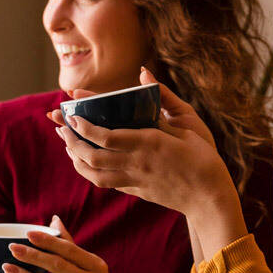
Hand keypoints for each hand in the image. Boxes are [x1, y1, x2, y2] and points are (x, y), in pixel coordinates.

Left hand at [5, 215, 113, 272]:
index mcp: (95, 266)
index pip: (70, 250)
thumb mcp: (91, 264)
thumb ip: (70, 245)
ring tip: (7, 267)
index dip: (49, 242)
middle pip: (59, 266)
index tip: (29, 234)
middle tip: (14, 248)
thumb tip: (54, 221)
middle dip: (34, 256)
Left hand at [49, 68, 231, 214]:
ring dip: (76, 160)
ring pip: (94, 174)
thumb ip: (163, 102)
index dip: (84, 127)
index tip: (72, 116)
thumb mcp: (187, 126)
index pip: (106, 137)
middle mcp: (137, 163)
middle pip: (93, 156)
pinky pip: (107, 183)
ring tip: (69, 146)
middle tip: (62, 129)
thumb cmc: (204, 158)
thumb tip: (145, 74)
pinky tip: (87, 164)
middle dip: (72, 142)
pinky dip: (91, 172)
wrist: (210, 197)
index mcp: (149, 144)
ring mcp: (136, 180)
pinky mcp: (138, 191)